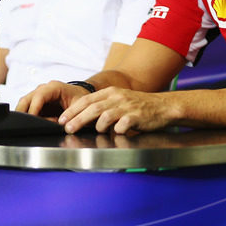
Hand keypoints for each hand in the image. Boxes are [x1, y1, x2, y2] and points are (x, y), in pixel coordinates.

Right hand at [16, 80, 91, 119]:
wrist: (84, 97)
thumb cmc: (83, 100)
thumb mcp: (79, 108)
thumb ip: (69, 116)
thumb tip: (59, 125)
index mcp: (55, 87)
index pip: (39, 96)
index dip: (34, 109)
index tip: (32, 120)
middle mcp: (44, 89)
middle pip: (26, 99)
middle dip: (24, 113)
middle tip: (27, 126)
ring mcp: (39, 95)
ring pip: (24, 105)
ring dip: (27, 116)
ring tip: (39, 125)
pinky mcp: (37, 102)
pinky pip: (28, 109)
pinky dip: (30, 118)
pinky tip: (39, 124)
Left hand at [57, 86, 172, 134]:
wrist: (163, 106)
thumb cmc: (138, 106)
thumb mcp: (119, 100)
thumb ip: (103, 106)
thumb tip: (81, 116)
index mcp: (111, 92)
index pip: (86, 100)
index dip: (72, 110)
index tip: (62, 119)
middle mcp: (117, 97)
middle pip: (92, 108)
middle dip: (77, 119)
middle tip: (68, 128)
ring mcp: (127, 107)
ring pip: (104, 116)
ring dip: (97, 126)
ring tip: (95, 132)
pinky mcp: (136, 117)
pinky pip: (121, 125)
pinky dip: (116, 131)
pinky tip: (117, 133)